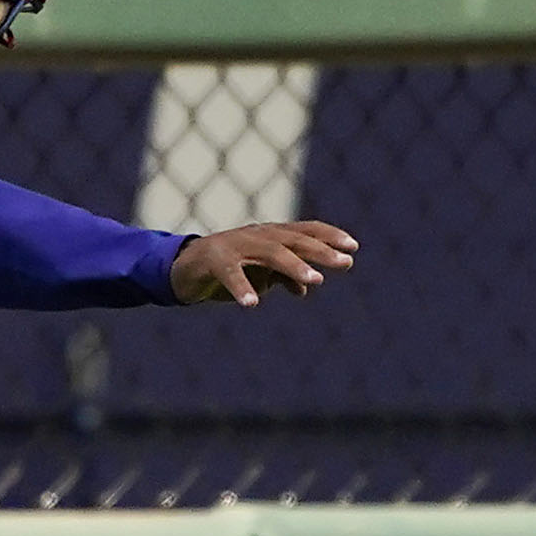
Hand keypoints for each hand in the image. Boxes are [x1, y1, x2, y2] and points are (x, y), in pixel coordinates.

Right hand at [170, 220, 356, 305]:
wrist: (182, 269)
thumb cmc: (225, 270)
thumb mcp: (258, 275)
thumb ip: (281, 278)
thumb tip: (305, 290)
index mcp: (269, 236)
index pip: (304, 231)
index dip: (329, 236)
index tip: (353, 247)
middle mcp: (256, 235)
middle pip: (294, 240)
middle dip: (321, 252)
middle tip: (346, 264)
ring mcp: (234, 245)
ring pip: (269, 252)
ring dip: (293, 267)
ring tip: (314, 281)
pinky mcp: (212, 259)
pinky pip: (230, 273)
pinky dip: (241, 287)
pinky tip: (252, 304)